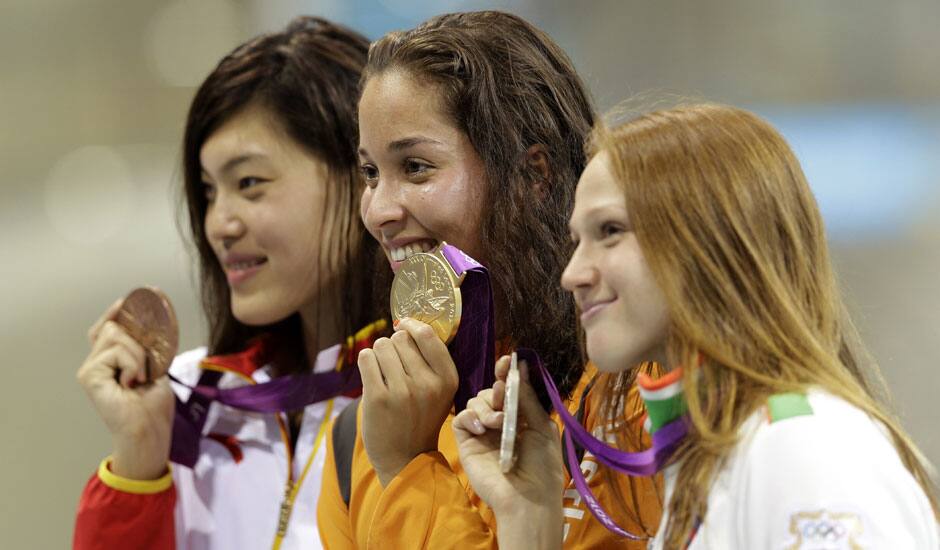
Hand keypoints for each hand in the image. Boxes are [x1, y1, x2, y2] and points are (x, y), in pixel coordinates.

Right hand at [76, 299, 173, 479]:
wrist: (148, 429)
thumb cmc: (153, 404)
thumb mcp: (156, 365)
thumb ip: (147, 342)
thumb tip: (152, 310)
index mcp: (111, 360)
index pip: (111, 325)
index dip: (123, 310)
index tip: (144, 293)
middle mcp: (97, 361)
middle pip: (117, 326)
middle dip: (141, 341)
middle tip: (149, 368)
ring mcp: (90, 367)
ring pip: (118, 335)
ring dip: (140, 355)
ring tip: (141, 378)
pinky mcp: (88, 374)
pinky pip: (117, 350)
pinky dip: (133, 364)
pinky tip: (132, 383)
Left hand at [358, 317, 458, 486]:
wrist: (405, 459)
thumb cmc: (420, 418)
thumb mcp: (440, 392)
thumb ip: (430, 361)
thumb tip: (407, 324)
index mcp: (448, 379)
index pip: (428, 335)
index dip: (412, 325)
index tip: (404, 325)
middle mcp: (428, 384)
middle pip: (401, 338)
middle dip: (394, 345)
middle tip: (394, 366)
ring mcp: (402, 391)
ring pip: (382, 346)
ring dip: (379, 354)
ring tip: (384, 373)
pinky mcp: (377, 398)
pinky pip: (366, 358)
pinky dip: (367, 362)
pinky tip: (372, 375)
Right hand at [453, 356, 563, 548]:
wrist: (527, 498)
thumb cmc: (542, 466)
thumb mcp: (541, 427)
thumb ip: (527, 398)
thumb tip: (521, 367)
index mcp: (520, 418)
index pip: (509, 389)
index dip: (506, 373)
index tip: (508, 360)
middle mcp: (499, 423)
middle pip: (489, 391)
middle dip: (496, 389)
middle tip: (502, 396)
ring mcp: (482, 433)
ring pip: (474, 401)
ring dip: (486, 406)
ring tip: (498, 423)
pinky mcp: (467, 442)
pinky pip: (461, 418)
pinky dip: (470, 417)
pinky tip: (482, 429)